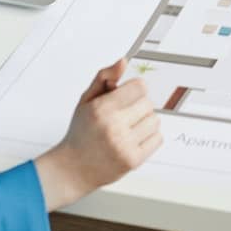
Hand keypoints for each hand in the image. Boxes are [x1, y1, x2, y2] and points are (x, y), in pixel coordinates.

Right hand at [35, 60, 161, 208]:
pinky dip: (149, 137)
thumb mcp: (86, 101)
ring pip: (155, 120)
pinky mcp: (133, 160)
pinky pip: (158, 139)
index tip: (127, 96)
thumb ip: (104, 77)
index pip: (140, 87)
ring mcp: (124, 145)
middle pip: (148, 103)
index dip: (134, 89)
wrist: (73, 169)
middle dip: (138, 106)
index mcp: (102, 109)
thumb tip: (123, 62)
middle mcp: (114, 127)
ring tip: (128, 128)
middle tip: (124, 114)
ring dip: (144, 122)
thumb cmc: (80, 134)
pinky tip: (133, 139)